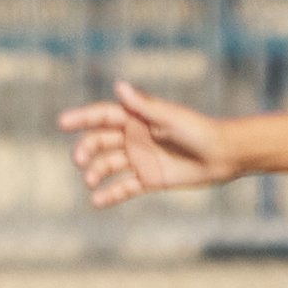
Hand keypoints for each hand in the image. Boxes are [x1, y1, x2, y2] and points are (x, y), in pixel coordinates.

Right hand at [57, 81, 236, 206]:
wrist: (225, 155)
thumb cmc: (199, 130)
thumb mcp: (169, 117)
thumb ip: (143, 105)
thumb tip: (118, 86)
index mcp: (137, 119)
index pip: (103, 117)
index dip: (82, 118)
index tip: (62, 123)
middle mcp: (134, 138)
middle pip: (99, 143)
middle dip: (85, 150)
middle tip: (79, 161)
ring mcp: (139, 160)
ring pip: (107, 166)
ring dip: (95, 173)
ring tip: (91, 183)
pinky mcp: (148, 180)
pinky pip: (123, 188)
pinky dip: (109, 195)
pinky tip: (97, 201)